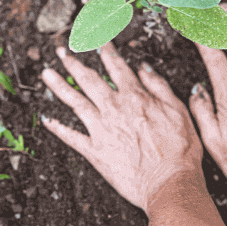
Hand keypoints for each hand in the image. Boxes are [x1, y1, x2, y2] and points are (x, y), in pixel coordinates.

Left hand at [41, 41, 203, 215]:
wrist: (170, 183)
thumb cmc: (179, 151)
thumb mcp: (179, 111)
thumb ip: (159, 86)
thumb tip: (144, 68)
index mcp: (135, 97)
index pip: (117, 67)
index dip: (107, 52)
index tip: (98, 42)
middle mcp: (114, 109)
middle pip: (90, 80)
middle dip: (75, 63)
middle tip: (62, 52)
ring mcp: (101, 129)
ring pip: (75, 102)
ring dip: (59, 86)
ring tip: (46, 74)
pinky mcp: (95, 151)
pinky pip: (71, 137)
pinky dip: (57, 128)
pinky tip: (46, 119)